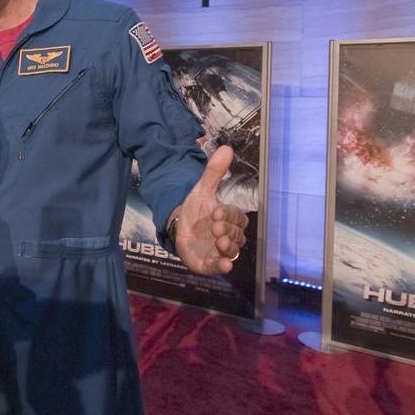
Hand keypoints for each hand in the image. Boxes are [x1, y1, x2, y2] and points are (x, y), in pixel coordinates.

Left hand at [171, 145, 249, 275]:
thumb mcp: (202, 190)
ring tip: (219, 242)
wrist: (177, 227)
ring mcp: (220, 251)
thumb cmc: (195, 210)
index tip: (215, 211)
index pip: (237, 217)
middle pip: (237, 235)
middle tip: (215, 226)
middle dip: (228, 230)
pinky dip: (223, 267)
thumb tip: (226, 148)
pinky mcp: (209, 263)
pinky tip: (225, 266)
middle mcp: (229, 236)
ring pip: (232, 251)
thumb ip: (214, 172)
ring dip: (228, 248)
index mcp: (230, 218)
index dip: (228, 214)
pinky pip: (219, 266)